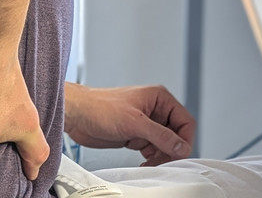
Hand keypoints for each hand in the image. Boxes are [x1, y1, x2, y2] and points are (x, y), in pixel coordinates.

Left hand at [63, 82, 195, 165]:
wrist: (77, 115)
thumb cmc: (99, 107)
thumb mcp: (134, 122)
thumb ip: (160, 135)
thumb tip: (181, 146)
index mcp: (158, 98)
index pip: (185, 121)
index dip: (185, 139)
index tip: (178, 153)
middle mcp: (154, 110)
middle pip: (177, 135)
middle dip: (171, 150)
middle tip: (161, 160)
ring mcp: (145, 123)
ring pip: (165, 145)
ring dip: (161, 156)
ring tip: (150, 162)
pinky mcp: (136, 135)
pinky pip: (153, 150)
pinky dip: (152, 158)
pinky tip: (144, 163)